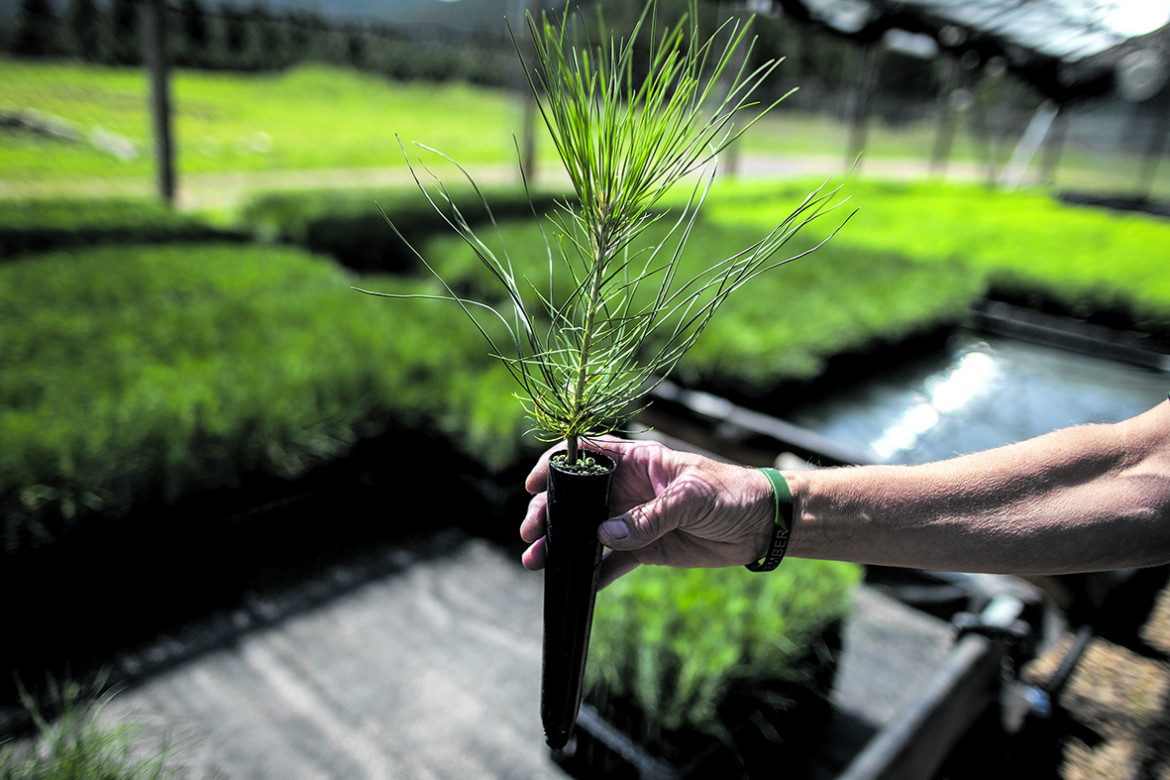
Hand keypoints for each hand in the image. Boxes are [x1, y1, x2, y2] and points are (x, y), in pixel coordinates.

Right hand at [520, 437, 775, 588]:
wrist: (763, 525)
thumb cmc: (732, 493)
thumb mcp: (691, 498)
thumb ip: (648, 517)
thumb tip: (604, 536)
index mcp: (638, 461)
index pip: (587, 455)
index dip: (556, 465)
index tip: (532, 484)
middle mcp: (629, 488)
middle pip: (578, 498)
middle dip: (549, 513)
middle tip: (530, 533)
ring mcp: (635, 519)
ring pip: (588, 532)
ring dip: (562, 545)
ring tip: (537, 562)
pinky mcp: (647, 548)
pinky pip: (613, 562)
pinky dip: (594, 574)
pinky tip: (576, 587)